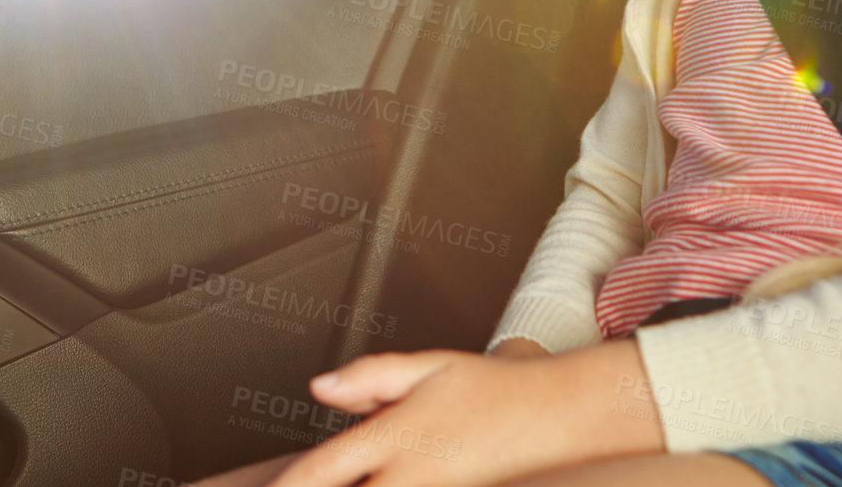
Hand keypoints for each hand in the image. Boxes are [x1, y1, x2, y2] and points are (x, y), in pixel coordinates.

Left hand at [263, 342, 664, 486]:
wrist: (552, 417)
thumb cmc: (491, 389)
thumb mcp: (427, 366)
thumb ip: (370, 377)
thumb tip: (321, 388)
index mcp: (398, 437)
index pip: (325, 470)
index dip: (289, 486)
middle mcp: (409, 478)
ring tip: (309, 484)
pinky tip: (361, 482)